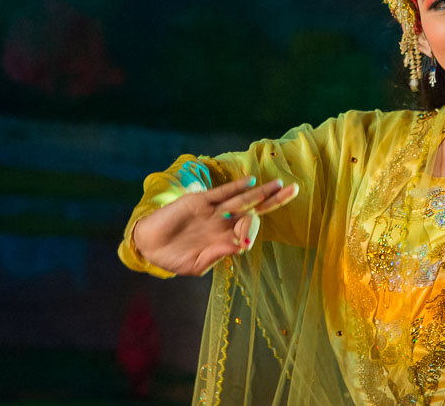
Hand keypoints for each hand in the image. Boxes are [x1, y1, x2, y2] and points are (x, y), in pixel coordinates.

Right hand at [132, 175, 298, 275]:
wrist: (148, 247)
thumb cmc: (173, 258)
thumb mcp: (198, 264)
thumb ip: (219, 255)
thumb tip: (241, 246)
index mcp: (225, 239)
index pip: (249, 231)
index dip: (252, 232)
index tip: (242, 243)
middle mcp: (223, 223)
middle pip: (255, 209)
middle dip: (275, 200)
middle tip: (295, 189)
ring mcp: (213, 211)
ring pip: (242, 199)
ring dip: (260, 192)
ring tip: (279, 184)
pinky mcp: (199, 202)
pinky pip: (221, 193)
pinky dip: (235, 187)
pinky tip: (249, 182)